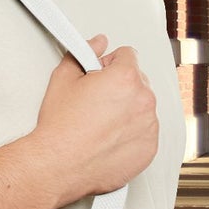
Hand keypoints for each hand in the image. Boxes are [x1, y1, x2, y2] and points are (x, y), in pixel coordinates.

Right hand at [35, 32, 158, 201]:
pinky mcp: (149, 149)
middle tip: (96, 102)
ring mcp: (149, 126)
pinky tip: (108, 138)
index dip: (109, 64)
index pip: (128, 55)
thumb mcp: (63, 78)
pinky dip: (131, 134)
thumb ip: (85, 52)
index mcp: (125, 78)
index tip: (100, 76)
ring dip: (127, 110)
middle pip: (138, 81)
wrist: (58, 165)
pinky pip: (145, 132)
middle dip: (120, 87)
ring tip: (100, 123)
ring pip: (142, 107)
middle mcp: (143, 100)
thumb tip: (97, 43)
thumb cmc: (61, 128)